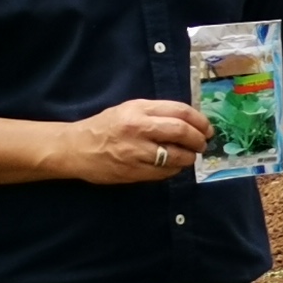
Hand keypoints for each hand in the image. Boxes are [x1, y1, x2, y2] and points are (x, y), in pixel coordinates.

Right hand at [56, 97, 214, 184]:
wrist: (75, 148)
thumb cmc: (105, 127)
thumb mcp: (130, 109)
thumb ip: (158, 112)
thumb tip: (191, 121)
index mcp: (138, 109)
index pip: (180, 111)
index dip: (200, 120)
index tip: (207, 128)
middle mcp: (138, 128)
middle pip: (182, 132)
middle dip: (198, 139)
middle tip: (202, 143)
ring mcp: (135, 151)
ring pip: (176, 155)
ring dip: (189, 157)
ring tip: (188, 155)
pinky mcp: (133, 171)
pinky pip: (164, 172)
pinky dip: (174, 169)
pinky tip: (173, 165)